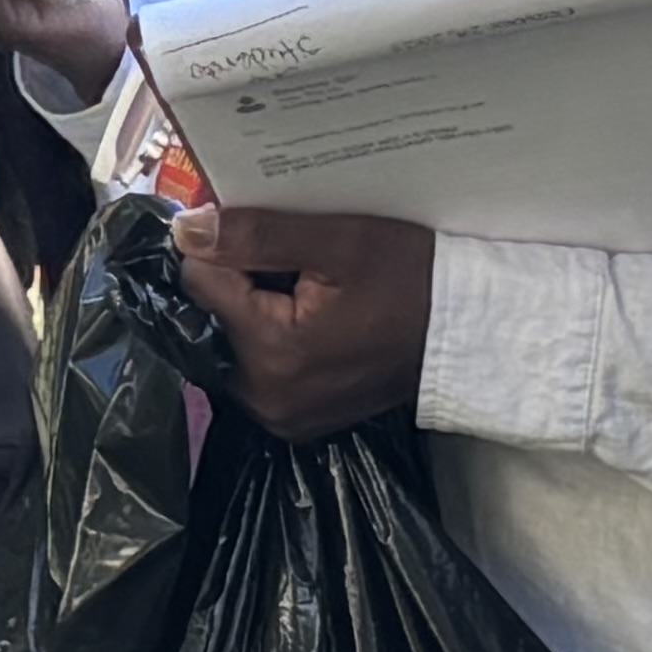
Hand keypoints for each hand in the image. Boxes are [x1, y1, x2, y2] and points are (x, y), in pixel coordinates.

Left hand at [169, 202, 435, 438]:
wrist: (467, 334)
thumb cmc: (411, 280)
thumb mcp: (338, 241)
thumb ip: (255, 236)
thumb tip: (185, 231)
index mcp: (268, 352)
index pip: (201, 282)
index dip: (228, 251)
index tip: (271, 239)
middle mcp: (263, 397)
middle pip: (214, 316)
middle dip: (243, 285)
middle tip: (299, 267)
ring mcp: (280, 416)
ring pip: (234, 341)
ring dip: (257, 312)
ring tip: (311, 293)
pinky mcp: (296, 421)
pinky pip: (260, 369)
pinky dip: (275, 340)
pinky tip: (316, 321)